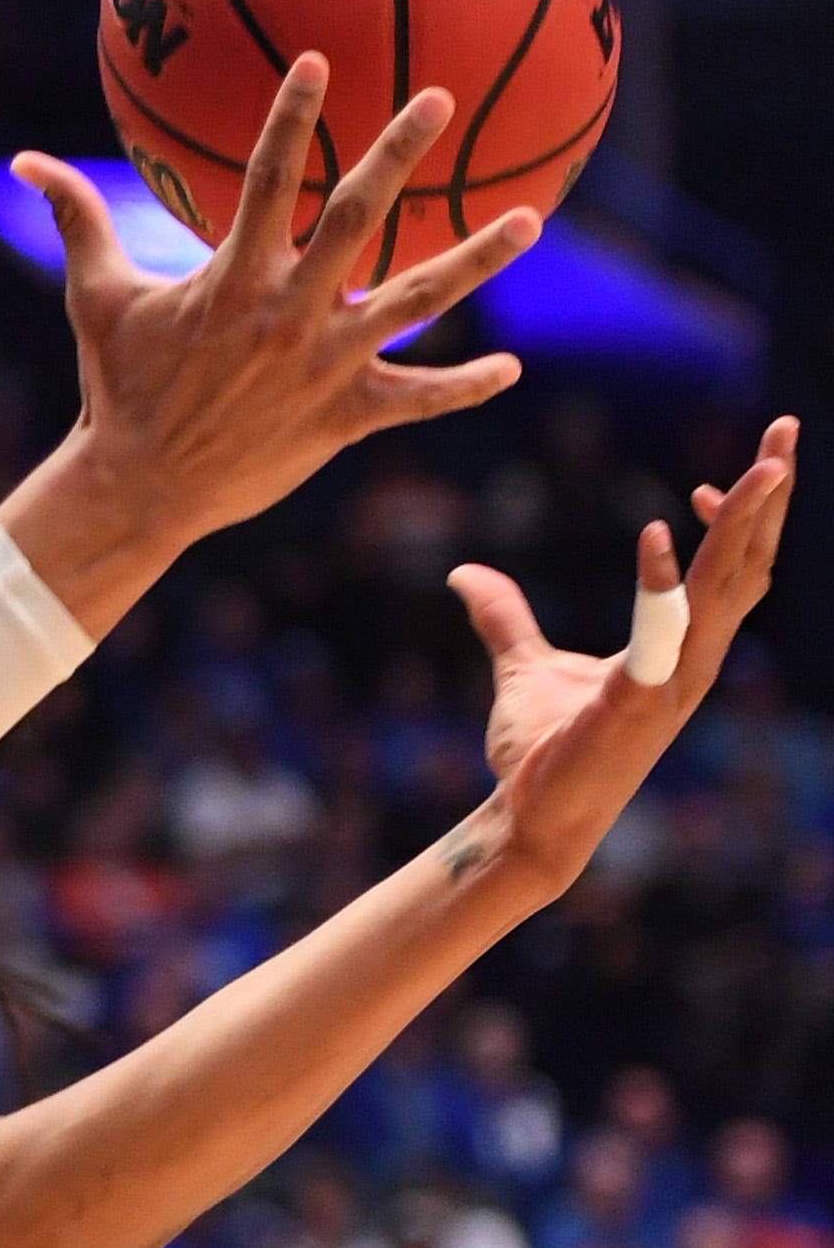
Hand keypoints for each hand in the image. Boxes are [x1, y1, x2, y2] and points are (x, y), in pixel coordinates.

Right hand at [5, 58, 538, 604]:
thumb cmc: (116, 387)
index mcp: (234, 278)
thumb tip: (23, 161)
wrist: (138, 488)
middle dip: (399, 152)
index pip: (267, 178)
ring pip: (416, 301)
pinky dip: (464, 386)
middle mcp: (289, 311)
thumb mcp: (95, 298)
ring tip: (531, 218)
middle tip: (439, 98)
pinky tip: (511, 369)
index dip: (292, 116)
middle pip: (358, 216)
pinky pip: (416, 399)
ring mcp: (324, 364)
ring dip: (478, 259)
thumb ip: (76, 220)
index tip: (320, 60)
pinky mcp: (343, 416)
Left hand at [447, 418, 799, 893]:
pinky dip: (661, 583)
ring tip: (762, 467)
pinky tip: (656, 531)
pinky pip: (661, 633)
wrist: (530, 818)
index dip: (739, 519)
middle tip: (785, 429)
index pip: (731, 571)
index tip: (718, 476)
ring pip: (727, 590)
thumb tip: (463, 575)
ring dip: (746, 525)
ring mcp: (673, 683)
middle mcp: (693, 661)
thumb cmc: (542, 751)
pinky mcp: (638, 704)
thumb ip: (504, 618)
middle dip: (770, 496)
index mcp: (681, 649)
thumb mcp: (523, 666)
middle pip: (748, 564)